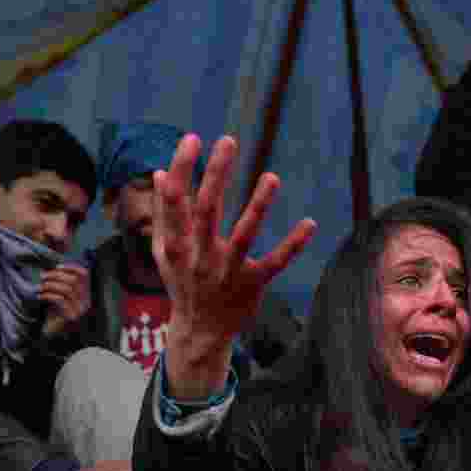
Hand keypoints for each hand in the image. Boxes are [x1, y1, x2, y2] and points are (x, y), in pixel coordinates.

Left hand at [41, 264, 89, 336]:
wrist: (50, 333)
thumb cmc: (53, 313)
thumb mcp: (59, 295)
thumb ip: (61, 283)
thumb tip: (55, 268)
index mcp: (84, 294)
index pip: (83, 275)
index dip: (71, 268)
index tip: (57, 266)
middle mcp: (84, 301)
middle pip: (74, 280)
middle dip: (56, 275)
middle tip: (43, 277)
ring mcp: (78, 309)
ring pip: (67, 289)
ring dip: (51, 285)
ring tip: (41, 287)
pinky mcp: (70, 316)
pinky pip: (60, 300)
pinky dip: (49, 296)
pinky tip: (41, 296)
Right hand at [152, 134, 315, 348]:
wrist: (200, 331)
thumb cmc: (183, 282)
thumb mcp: (165, 251)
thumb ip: (163, 214)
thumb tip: (160, 173)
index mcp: (175, 245)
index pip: (175, 201)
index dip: (182, 169)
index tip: (192, 139)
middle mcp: (199, 257)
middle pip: (207, 211)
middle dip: (215, 175)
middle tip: (227, 141)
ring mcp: (227, 271)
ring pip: (243, 236)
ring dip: (258, 206)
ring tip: (272, 178)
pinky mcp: (252, 283)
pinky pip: (275, 262)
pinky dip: (293, 244)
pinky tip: (310, 223)